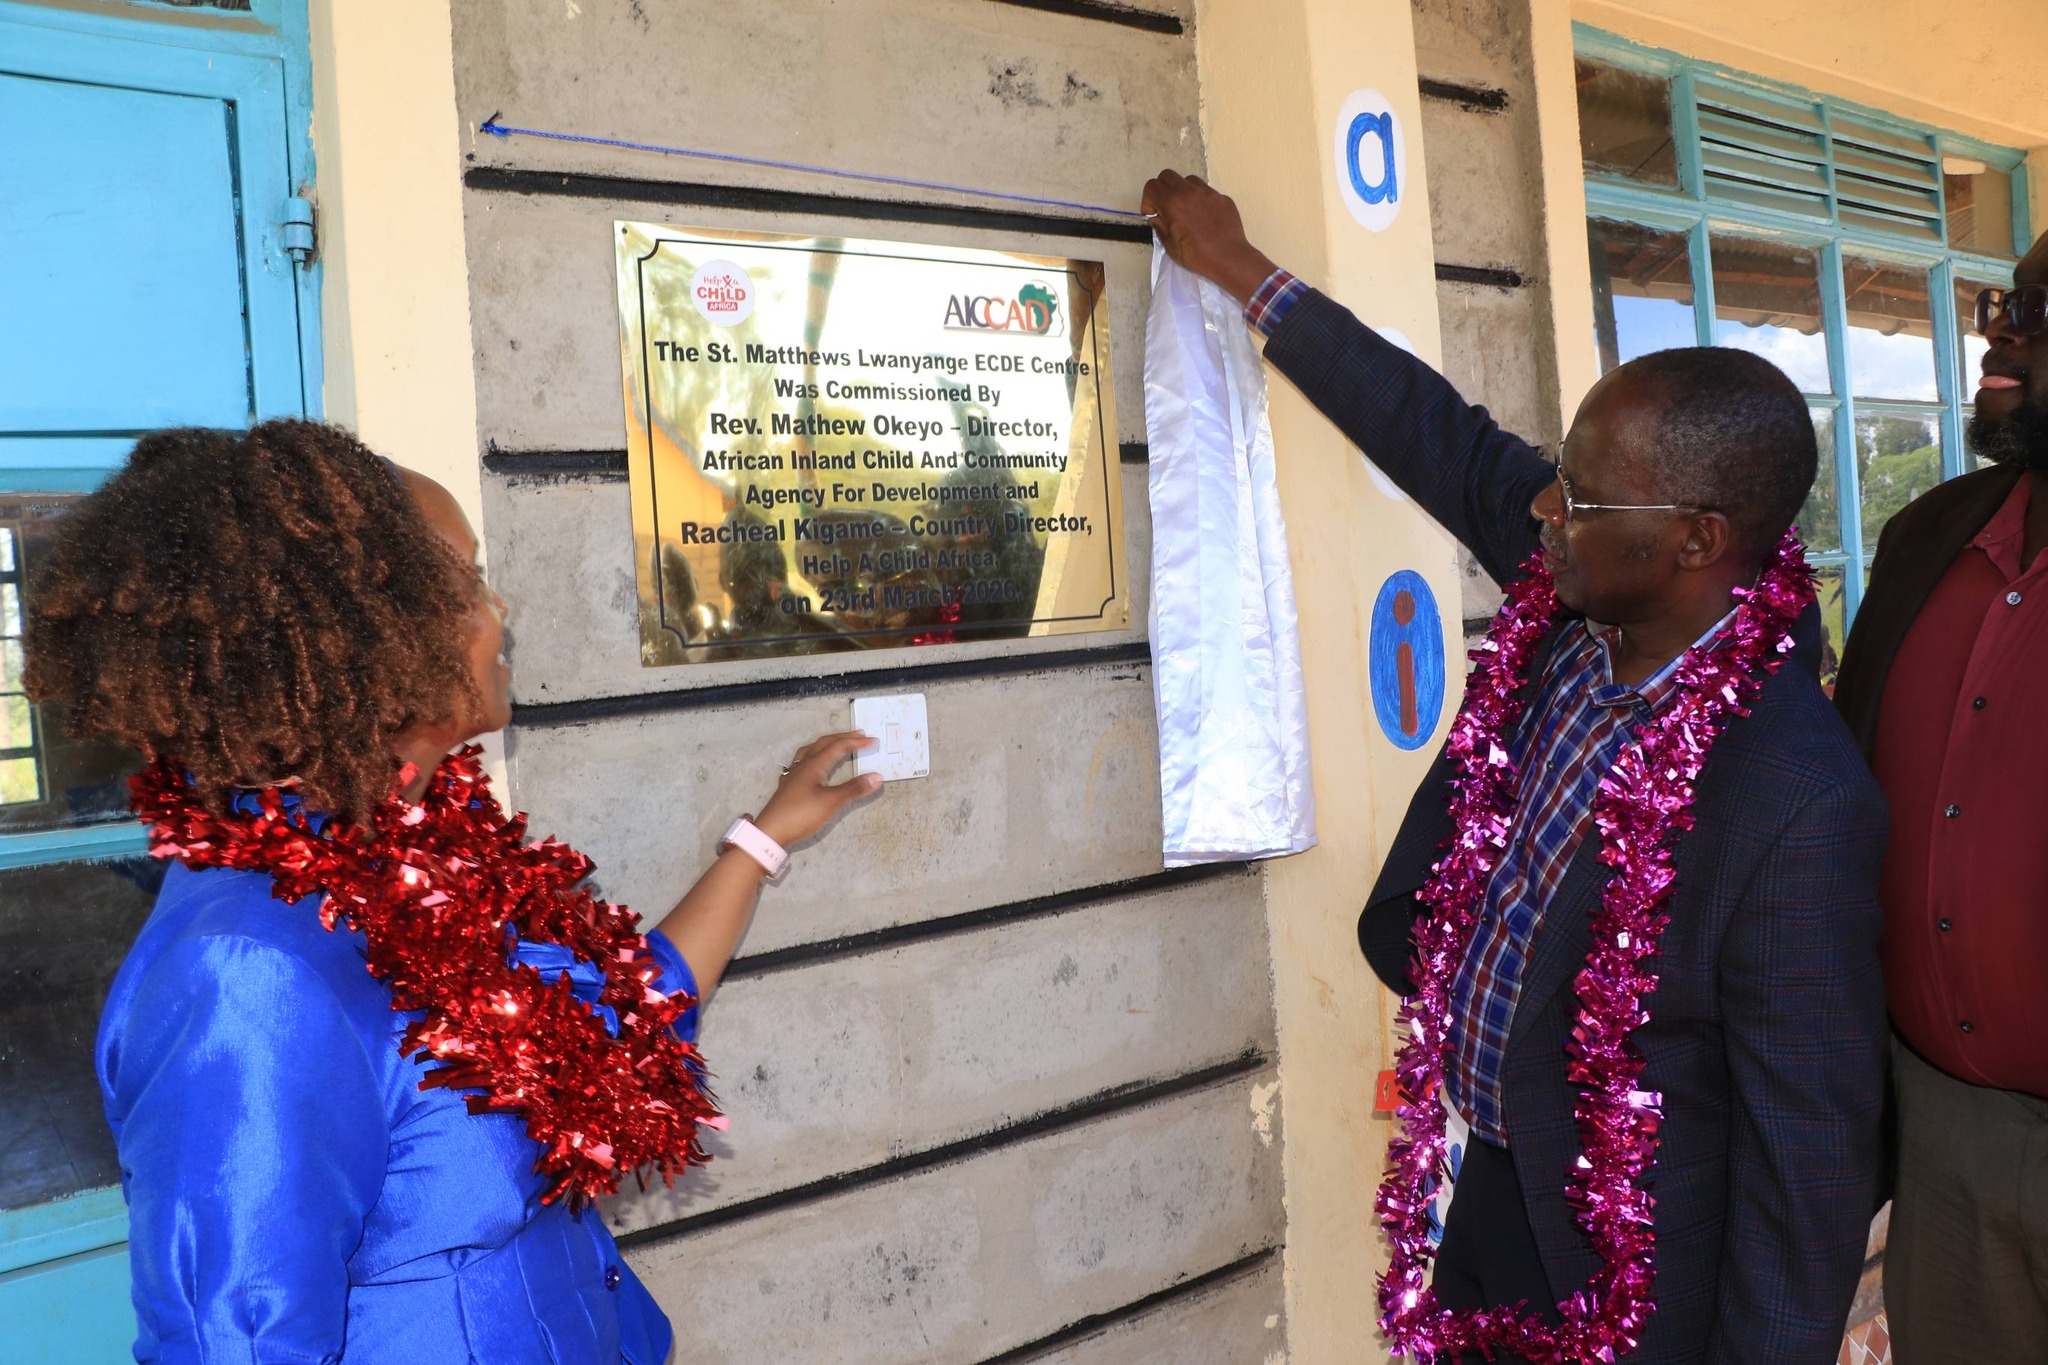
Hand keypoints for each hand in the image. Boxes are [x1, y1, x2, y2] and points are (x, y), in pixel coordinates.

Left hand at [753, 731, 880, 847]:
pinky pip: (802, 762)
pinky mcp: (788, 785)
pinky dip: (814, 756)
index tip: (873, 742)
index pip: (838, 747)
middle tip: (860, 735)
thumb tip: (877, 776)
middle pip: (824, 744)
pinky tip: (813, 765)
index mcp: (814, 765)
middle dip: (843, 738)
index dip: (856, 743)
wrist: (771, 831)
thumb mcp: (831, 802)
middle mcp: (803, 765)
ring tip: (837, 743)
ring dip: (827, 744)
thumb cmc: (801, 815)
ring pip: (811, 751)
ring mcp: (794, 775)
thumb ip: (853, 789)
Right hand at [1140, 169, 1279, 305]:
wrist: (1229, 258)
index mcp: (1173, 203)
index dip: (1148, 200)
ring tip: (1187, 210)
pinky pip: (1206, 191)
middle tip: (1166, 208)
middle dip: (1162, 190)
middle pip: (1167, 176)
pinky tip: (1204, 217)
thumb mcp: (1170, 247)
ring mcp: (1208, 192)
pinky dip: (1200, 199)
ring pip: (1188, 180)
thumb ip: (1160, 227)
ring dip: (1182, 191)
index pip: (1152, 186)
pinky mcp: (1222, 197)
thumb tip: (1157, 217)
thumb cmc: (1197, 256)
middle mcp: (1190, 192)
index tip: (1154, 214)